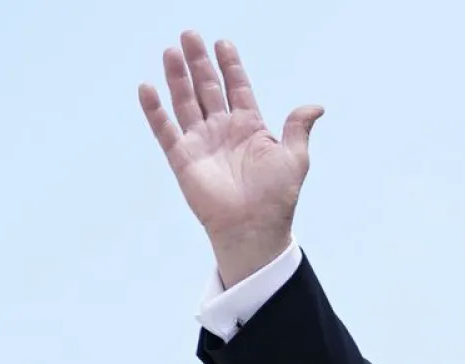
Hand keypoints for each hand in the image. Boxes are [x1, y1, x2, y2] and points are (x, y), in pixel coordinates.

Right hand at [139, 31, 323, 286]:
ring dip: (177, 77)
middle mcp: (223, 130)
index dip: (230, 66)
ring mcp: (201, 142)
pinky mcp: (183, 158)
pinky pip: (165, 129)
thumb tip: (316, 105)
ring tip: (171, 51)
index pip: (237, 88)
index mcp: (250, 126)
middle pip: (207, 88)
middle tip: (190, 35)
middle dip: (199, 62)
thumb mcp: (295, 158)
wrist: (254, 228)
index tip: (223, 42)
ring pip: (185, 102)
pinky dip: (155, 110)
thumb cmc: (277, 196)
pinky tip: (147, 88)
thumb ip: (298, 128)